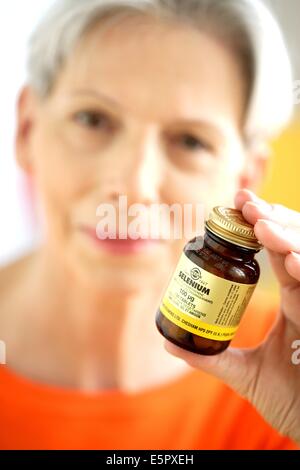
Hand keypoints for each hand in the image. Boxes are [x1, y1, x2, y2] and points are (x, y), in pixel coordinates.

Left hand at [165, 189, 299, 444]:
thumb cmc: (289, 400)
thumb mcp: (242, 374)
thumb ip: (209, 358)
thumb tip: (169, 344)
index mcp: (296, 303)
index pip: (283, 254)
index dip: (265, 228)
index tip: (240, 206)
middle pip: (298, 246)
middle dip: (276, 220)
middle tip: (247, 203)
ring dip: (288, 237)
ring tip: (260, 222)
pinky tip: (289, 258)